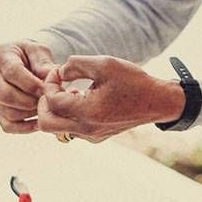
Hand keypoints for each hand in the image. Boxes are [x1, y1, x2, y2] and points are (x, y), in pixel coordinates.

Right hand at [0, 40, 56, 133]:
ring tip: (46, 108)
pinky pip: (8, 125)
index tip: (48, 88)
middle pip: (6, 95)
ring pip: (8, 112)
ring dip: (30, 113)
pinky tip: (39, 123)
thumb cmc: (33, 55)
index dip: (31, 83)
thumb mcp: (39, 51)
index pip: (12, 72)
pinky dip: (25, 128)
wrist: (24, 60)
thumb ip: (44, 63)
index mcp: (2, 56)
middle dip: (31, 101)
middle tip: (48, 100)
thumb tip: (51, 77)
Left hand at [35, 55, 185, 142]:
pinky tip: (82, 98)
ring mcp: (92, 136)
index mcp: (88, 111)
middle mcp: (87, 128)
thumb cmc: (134, 81)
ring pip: (57, 128)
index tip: (58, 72)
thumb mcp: (105, 64)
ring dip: (56, 109)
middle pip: (46, 123)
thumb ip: (76, 64)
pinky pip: (71, 129)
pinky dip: (69, 115)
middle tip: (54, 86)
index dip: (49, 83)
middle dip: (43, 103)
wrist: (158, 102)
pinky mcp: (97, 137)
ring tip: (71, 91)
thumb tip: (59, 71)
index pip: (51, 102)